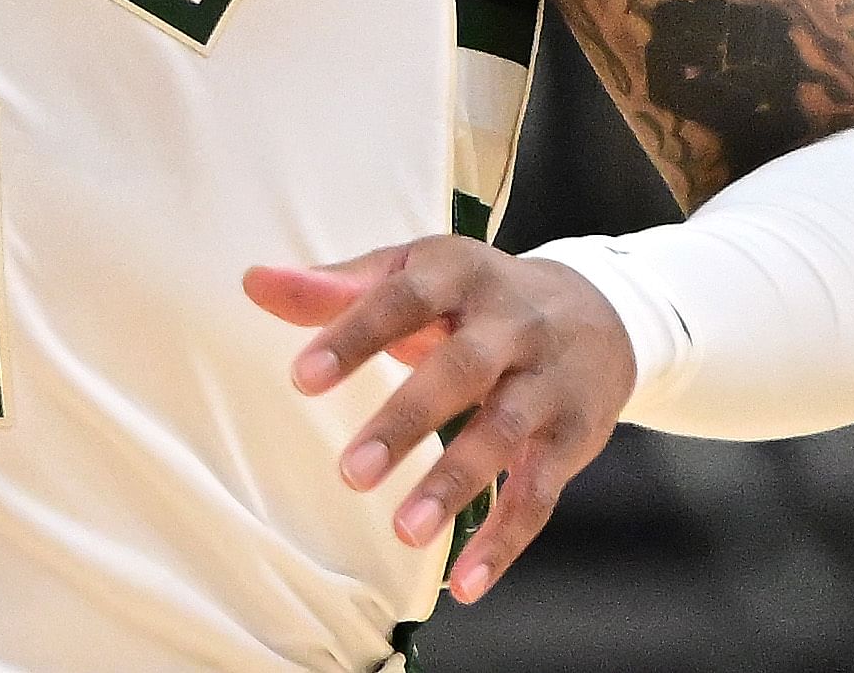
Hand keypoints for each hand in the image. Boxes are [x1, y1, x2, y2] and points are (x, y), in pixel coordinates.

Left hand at [245, 237, 633, 604]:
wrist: (599, 310)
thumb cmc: (478, 296)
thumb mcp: (414, 274)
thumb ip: (335, 288)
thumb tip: (254, 282)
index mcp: (461, 272)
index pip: (404, 299)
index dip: (354, 335)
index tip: (301, 379)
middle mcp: (512, 323)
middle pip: (462, 368)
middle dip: (407, 419)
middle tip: (351, 472)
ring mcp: (547, 382)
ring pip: (506, 433)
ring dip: (456, 484)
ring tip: (404, 531)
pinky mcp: (572, 437)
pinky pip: (540, 494)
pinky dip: (505, 541)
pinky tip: (465, 581)